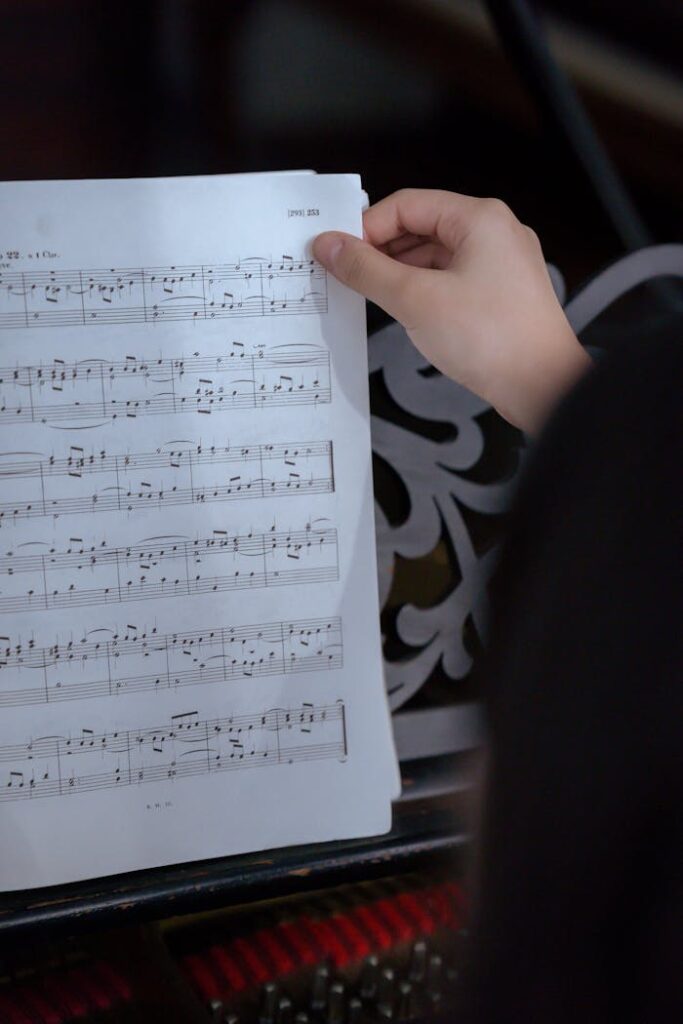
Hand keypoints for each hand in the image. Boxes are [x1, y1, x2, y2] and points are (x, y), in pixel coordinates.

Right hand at [313, 189, 590, 433]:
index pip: (406, 205)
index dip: (367, 227)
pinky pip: (452, 279)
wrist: (544, 387)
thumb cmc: (497, 341)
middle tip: (349, 275)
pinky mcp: (501, 294)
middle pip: (421, 227)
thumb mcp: (415, 300)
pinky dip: (424, 290)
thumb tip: (332, 247)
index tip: (340, 252)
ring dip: (401, 273)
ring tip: (373, 297)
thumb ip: (367, 270)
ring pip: (436, 256)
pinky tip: (407, 312)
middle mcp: (495, 234)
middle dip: (382, 251)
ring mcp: (501, 264)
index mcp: (480, 219)